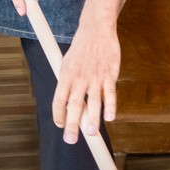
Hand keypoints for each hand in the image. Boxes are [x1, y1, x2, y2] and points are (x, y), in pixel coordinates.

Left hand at [53, 20, 119, 143]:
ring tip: (91, 133)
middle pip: (74, 106)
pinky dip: (110, 106)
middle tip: (71, 140)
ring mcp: (95, 77)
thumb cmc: (81, 49)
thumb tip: (67, 104)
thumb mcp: (67, 63)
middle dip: (72, 125)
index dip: (58, 115)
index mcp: (65, 76)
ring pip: (93, 102)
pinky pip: (110, 93)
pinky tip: (110, 118)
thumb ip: (68, 84)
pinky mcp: (109, 74)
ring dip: (92, 119)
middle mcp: (79, 79)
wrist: (96, 30)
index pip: (58, 100)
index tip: (60, 126)